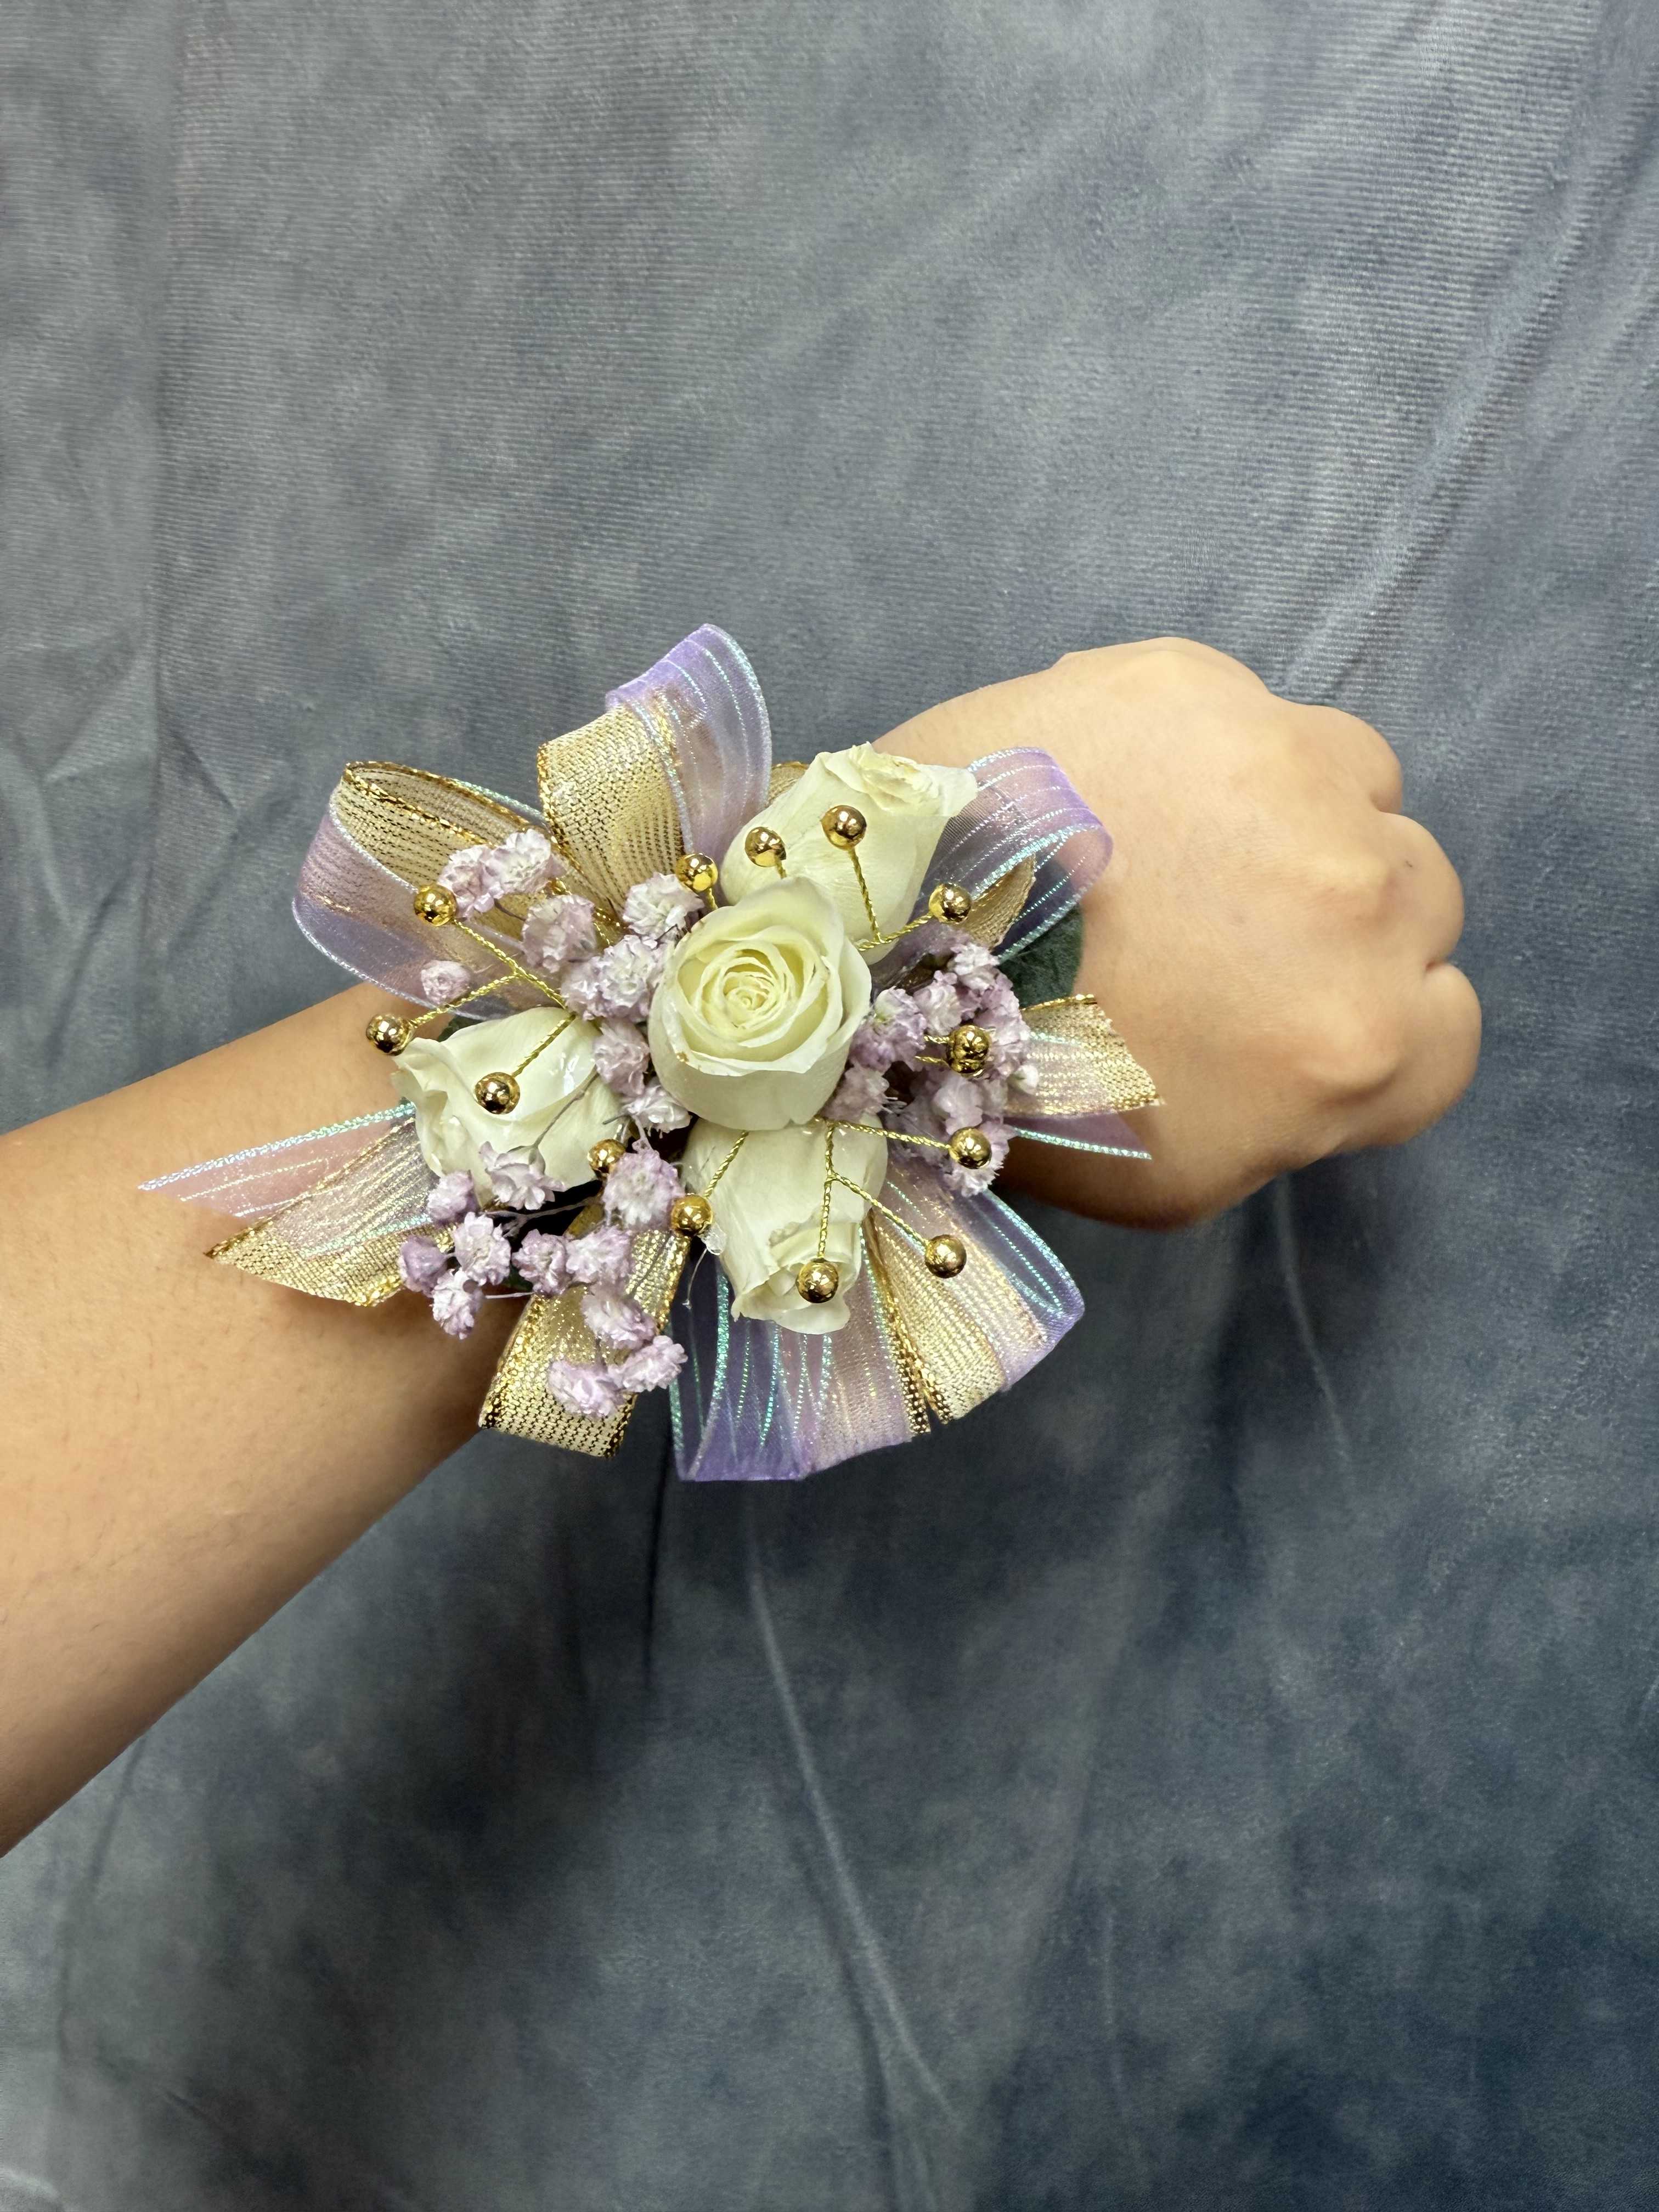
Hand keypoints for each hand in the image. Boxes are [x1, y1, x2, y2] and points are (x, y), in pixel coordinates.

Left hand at [880, 637, 1479, 1228]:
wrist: (849, 961)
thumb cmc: (1009, 1092)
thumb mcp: (1182, 1175)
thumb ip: (1298, 1115)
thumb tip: (1319, 1050)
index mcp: (1356, 1040)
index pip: (1450, 1029)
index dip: (1378, 1022)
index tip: (1301, 1017)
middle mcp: (1355, 896)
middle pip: (1420, 894)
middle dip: (1342, 919)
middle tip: (1224, 937)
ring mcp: (1281, 772)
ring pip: (1358, 781)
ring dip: (1294, 814)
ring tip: (1167, 850)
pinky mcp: (1190, 683)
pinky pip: (1255, 713)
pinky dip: (1205, 749)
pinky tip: (1115, 794)